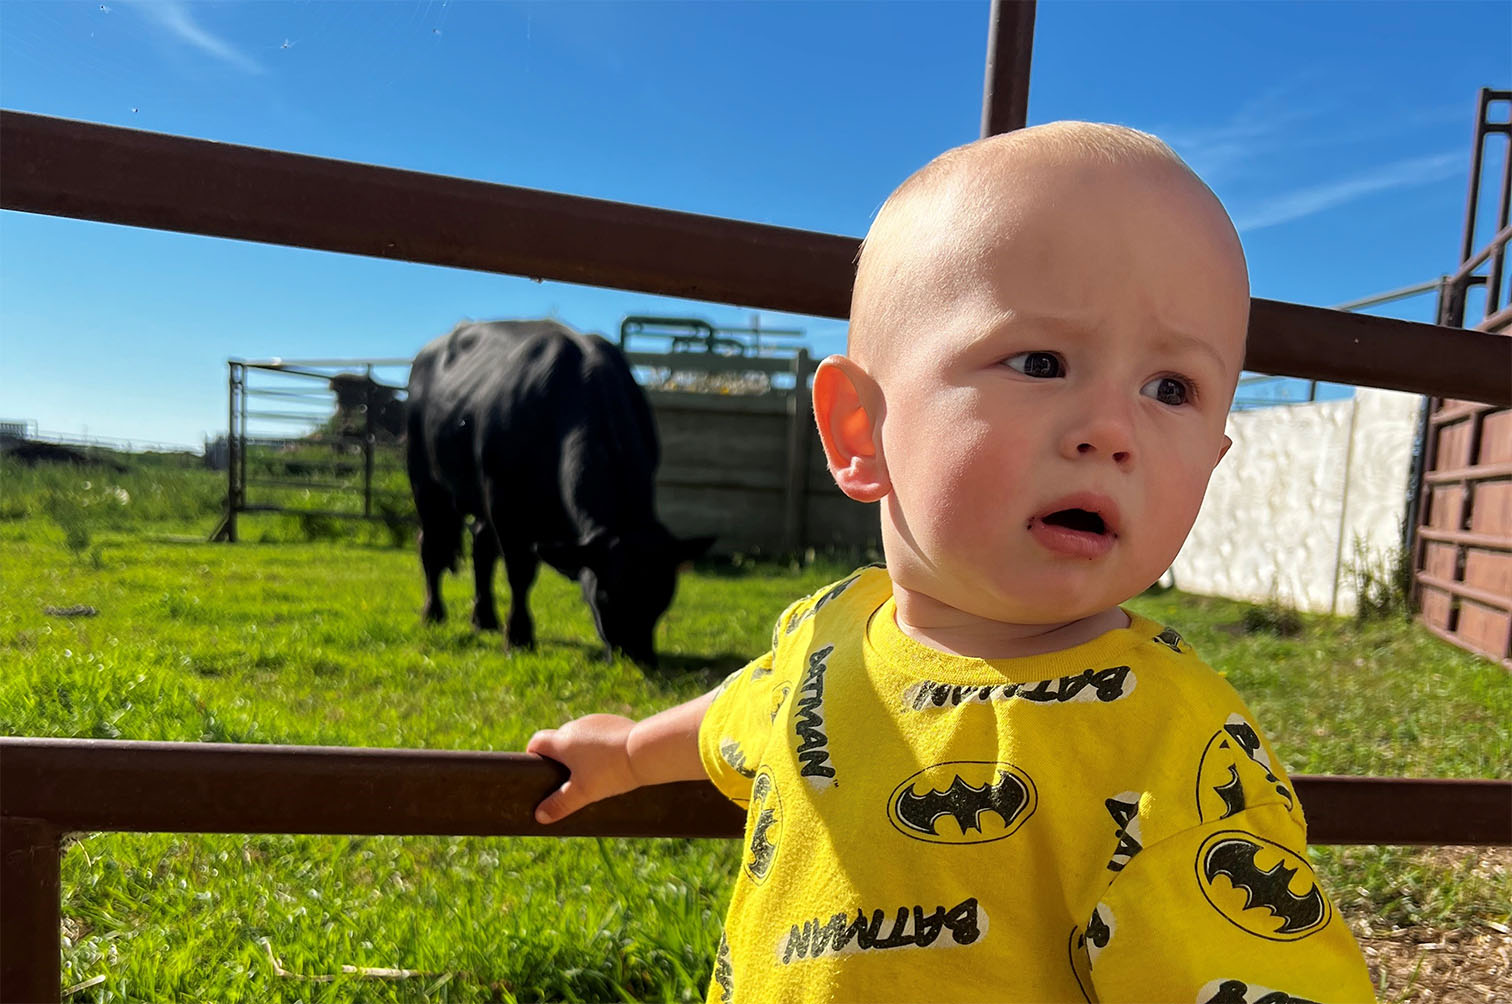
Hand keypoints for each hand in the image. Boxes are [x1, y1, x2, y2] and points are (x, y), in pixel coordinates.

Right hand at [526, 713, 640, 823]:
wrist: (645, 751)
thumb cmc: (610, 772)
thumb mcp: (583, 793)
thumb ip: (559, 804)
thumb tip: (539, 816)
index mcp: (562, 740)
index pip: (537, 741)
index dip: (534, 755)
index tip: (539, 771)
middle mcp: (576, 726)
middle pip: (559, 740)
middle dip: (560, 758)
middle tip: (568, 781)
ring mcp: (596, 721)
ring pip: (580, 736)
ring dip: (581, 751)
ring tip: (592, 773)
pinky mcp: (614, 721)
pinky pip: (599, 734)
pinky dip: (599, 746)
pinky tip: (611, 762)